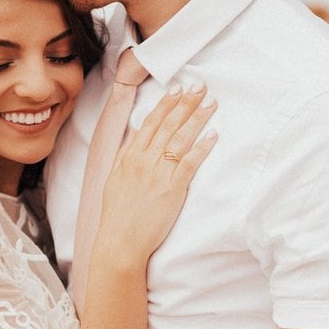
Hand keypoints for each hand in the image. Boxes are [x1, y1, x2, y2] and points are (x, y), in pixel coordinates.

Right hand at [97, 85, 216, 261]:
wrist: (120, 242)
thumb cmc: (118, 216)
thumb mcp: (115, 180)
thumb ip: (125, 156)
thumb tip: (135, 135)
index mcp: (128, 157)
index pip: (150, 123)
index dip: (165, 104)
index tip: (177, 89)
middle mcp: (143, 160)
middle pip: (168, 125)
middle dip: (185, 103)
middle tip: (200, 86)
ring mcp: (157, 173)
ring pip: (180, 138)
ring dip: (197, 118)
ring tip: (211, 103)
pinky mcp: (172, 188)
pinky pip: (190, 163)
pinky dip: (202, 147)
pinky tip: (213, 134)